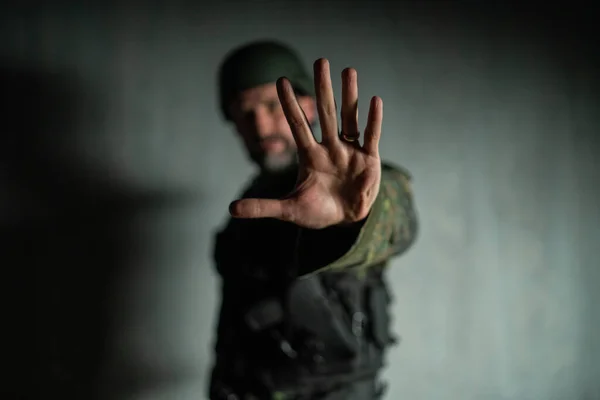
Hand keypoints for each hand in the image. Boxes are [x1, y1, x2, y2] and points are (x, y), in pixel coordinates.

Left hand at [229, 58, 382, 228]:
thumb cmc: (316, 211)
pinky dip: (373, 120)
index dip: (289, 104)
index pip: (297, 124)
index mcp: (309, 156)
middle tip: (320, 61)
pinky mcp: (369, 159)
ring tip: (348, 70)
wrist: (345, 221)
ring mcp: (349, 151)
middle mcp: (329, 147)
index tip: (280, 80)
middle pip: (325, 113)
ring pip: (349, 118)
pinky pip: (370, 135)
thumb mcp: (289, 209)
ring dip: (350, 95)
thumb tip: (231, 209)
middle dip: (322, 88)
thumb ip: (263, 207)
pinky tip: (374, 100)